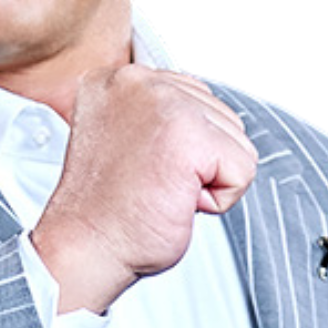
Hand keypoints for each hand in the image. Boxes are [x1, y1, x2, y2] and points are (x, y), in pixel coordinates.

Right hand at [31, 64, 257, 312]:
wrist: (85, 248)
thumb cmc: (104, 212)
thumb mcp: (124, 140)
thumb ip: (155, 118)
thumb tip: (198, 118)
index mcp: (118, 79)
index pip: (194, 98)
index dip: (182, 148)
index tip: (141, 167)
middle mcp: (138, 81)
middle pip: (220, 117)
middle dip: (199, 162)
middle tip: (151, 183)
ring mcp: (164, 103)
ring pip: (236, 142)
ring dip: (208, 180)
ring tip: (161, 191)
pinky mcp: (189, 136)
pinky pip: (242, 170)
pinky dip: (219, 200)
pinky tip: (175, 201)